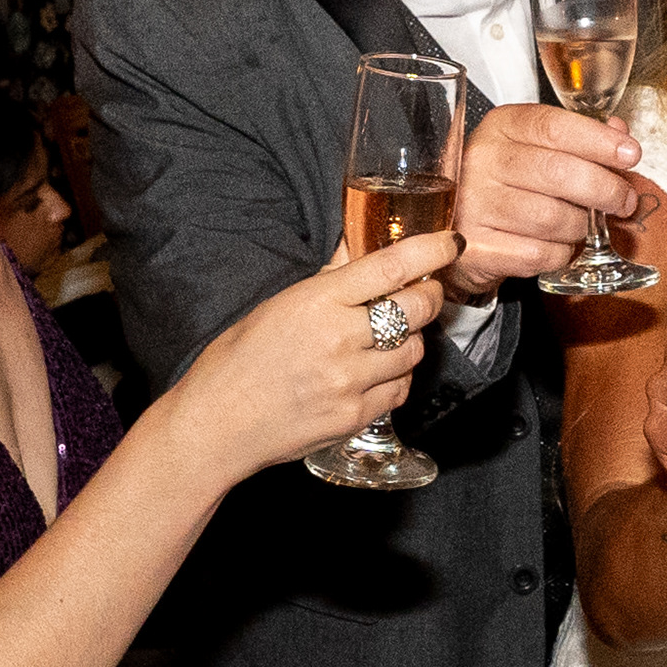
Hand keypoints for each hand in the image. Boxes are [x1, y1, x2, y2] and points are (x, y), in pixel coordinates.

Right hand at [179, 229, 457, 464]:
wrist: (215, 424)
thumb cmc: (237, 360)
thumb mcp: (279, 305)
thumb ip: (328, 279)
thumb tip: (360, 249)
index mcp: (318, 301)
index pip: (393, 266)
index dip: (432, 250)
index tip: (451, 242)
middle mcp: (340, 338)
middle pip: (418, 308)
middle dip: (429, 295)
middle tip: (423, 292)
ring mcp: (351, 381)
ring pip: (414, 350)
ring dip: (409, 340)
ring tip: (385, 339)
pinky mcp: (356, 417)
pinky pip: (400, 389)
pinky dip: (396, 377)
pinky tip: (374, 373)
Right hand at [450, 105, 647, 300]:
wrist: (456, 225)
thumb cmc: (507, 182)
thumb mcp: (535, 147)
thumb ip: (579, 138)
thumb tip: (621, 134)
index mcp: (500, 127)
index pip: (554, 127)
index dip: (599, 141)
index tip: (631, 155)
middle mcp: (481, 161)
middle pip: (558, 173)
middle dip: (605, 190)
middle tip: (625, 202)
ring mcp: (473, 206)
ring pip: (552, 218)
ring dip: (581, 226)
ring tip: (583, 224)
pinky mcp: (475, 248)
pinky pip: (539, 253)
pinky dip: (561, 253)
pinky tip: (559, 245)